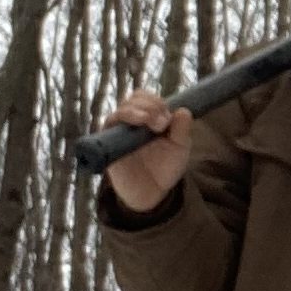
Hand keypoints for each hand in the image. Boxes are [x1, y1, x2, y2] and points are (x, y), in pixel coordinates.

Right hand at [99, 91, 193, 212]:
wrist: (152, 193)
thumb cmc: (165, 167)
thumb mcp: (180, 148)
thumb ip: (182, 130)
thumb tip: (183, 110)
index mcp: (149, 118)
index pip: (146, 97)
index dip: (156, 102)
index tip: (168, 117)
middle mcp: (132, 121)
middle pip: (133, 99)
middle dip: (149, 106)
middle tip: (161, 123)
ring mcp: (119, 132)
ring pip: (121, 110)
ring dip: (136, 111)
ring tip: (152, 124)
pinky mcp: (108, 145)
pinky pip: (107, 127)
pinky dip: (119, 122)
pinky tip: (133, 126)